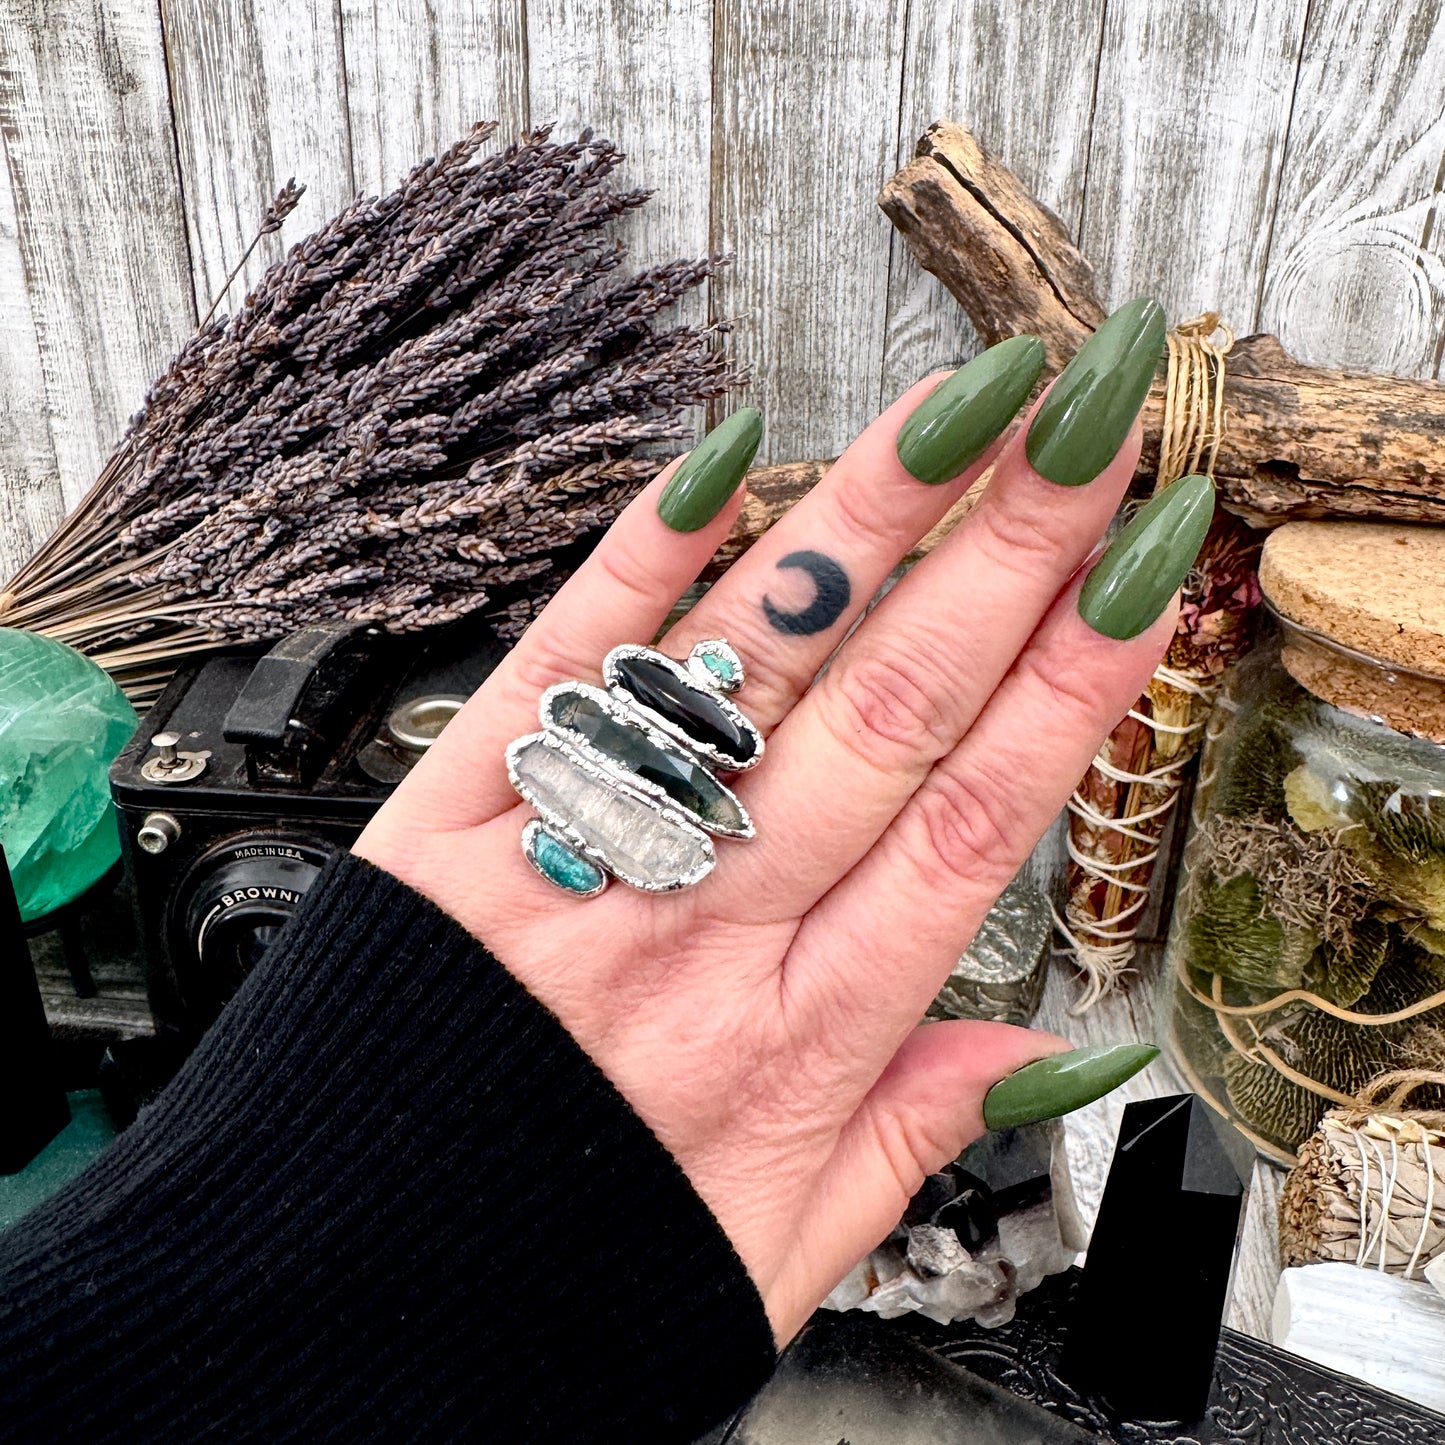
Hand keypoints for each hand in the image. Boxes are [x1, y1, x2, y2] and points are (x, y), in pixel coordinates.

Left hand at [354, 302, 1209, 1341]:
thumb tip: (1051, 1060)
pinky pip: (557, 670)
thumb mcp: (773, 1262)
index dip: (1075, 689)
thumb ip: (911, 1141)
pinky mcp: (443, 823)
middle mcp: (697, 933)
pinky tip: (722, 462)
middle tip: (1090, 422)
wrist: (325, 1309)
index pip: (971, 826)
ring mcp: (573, 864)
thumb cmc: (553, 1283)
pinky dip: (639, 562)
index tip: (1146, 573)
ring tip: (959, 406)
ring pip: (744, 672)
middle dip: (1007, 556)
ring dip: (859, 526)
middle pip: (886, 714)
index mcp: (794, 1043)